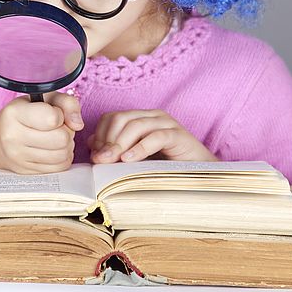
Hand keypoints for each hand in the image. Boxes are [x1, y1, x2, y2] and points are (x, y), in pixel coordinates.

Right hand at [0, 91, 83, 173]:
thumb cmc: (26, 114)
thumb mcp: (44, 98)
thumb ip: (66, 103)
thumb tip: (78, 124)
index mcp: (14, 113)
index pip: (52, 118)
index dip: (60, 114)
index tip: (53, 113)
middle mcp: (12, 137)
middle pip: (61, 139)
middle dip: (66, 132)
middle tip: (58, 128)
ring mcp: (18, 157)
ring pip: (62, 155)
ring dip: (66, 146)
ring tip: (56, 138)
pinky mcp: (26, 171)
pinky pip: (60, 167)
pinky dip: (62, 157)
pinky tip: (53, 149)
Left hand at [87, 109, 217, 163]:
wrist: (199, 174)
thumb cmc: (166, 167)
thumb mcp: (136, 158)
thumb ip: (116, 150)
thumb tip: (92, 145)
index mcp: (141, 118)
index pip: (111, 118)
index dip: (100, 135)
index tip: (95, 156)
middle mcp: (152, 116)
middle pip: (120, 119)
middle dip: (106, 140)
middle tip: (100, 160)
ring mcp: (166, 123)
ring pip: (135, 125)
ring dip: (119, 145)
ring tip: (111, 161)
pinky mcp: (178, 135)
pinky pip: (156, 137)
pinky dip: (140, 148)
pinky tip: (129, 160)